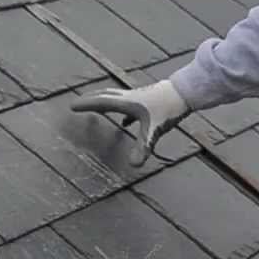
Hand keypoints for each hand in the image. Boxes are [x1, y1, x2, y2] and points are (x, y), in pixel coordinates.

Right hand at [70, 80, 189, 165]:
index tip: (72, 106)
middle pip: (106, 96)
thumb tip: (133, 165)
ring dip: (104, 102)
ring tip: (96, 108)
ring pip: (117, 99)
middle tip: (78, 103)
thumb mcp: (155, 130)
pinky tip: (125, 122)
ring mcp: (140, 98)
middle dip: (91, 100)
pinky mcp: (149, 101)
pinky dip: (123, 112)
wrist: (186, 92)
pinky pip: (131, 106)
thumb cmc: (169, 108)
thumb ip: (143, 147)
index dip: (86, 104)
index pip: (102, 103)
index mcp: (128, 102)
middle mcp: (131, 97)